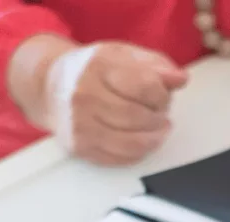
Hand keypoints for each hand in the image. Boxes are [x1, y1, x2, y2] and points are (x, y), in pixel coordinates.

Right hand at [45, 41, 187, 164]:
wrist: (49, 86)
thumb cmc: (92, 70)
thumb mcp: (124, 55)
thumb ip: (156, 65)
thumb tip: (180, 79)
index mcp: (98, 66)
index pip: (145, 86)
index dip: (162, 95)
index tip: (163, 96)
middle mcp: (84, 95)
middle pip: (138, 117)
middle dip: (158, 119)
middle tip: (161, 116)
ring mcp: (79, 124)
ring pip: (131, 143)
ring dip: (153, 140)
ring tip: (157, 131)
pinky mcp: (79, 147)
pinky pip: (119, 159)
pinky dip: (137, 153)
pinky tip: (140, 141)